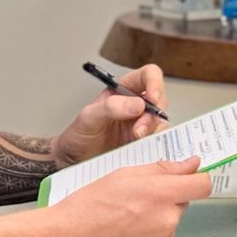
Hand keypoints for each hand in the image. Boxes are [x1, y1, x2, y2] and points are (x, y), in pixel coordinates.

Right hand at [41, 157, 212, 236]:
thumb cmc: (87, 206)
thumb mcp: (123, 175)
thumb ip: (162, 169)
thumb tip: (190, 165)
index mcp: (160, 194)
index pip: (202, 185)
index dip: (196, 179)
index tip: (189, 178)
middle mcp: (166, 220)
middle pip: (182, 202)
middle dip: (167, 198)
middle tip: (137, 199)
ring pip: (170, 222)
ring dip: (157, 218)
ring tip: (125, 218)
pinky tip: (125, 235)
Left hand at [51, 64, 170, 164]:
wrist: (74, 160)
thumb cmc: (79, 135)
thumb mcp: (89, 117)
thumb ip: (110, 107)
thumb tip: (138, 104)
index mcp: (124, 89)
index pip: (148, 75)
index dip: (155, 83)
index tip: (152, 98)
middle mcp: (136, 104)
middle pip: (160, 99)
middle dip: (153, 113)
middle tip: (139, 129)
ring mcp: (142, 123)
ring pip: (161, 120)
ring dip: (152, 129)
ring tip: (136, 139)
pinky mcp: (144, 142)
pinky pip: (159, 139)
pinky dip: (154, 142)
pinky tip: (141, 147)